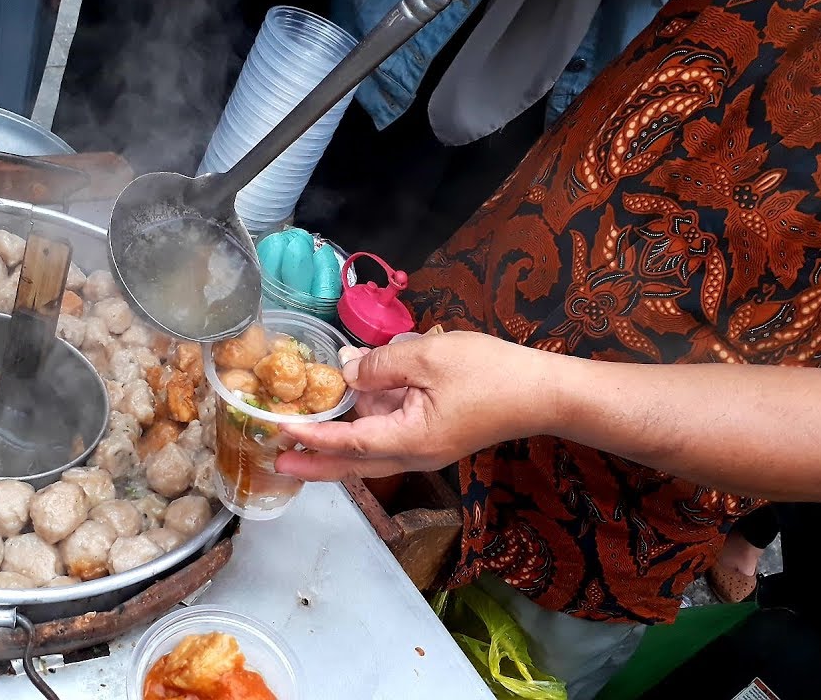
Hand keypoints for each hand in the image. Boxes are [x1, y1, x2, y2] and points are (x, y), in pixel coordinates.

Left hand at [275, 331, 558, 480]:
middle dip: (313, 464)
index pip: (348, 443)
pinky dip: (364, 426)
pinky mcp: (435, 435)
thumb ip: (381, 364)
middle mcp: (414, 453)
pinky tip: (349, 405)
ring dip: (335, 445)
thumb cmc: (491, 373)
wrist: (544, 392)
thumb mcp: (428, 356)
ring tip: (299, 436)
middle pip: (353, 464)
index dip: (311, 436)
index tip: (279, 431)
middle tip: (276, 462)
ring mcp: (426, 446)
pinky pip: (389, 435)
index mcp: (409, 439)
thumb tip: (346, 371)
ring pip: (370, 451)